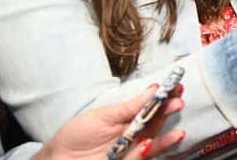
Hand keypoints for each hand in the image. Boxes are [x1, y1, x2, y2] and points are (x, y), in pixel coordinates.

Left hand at [38, 84, 185, 158]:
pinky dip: (156, 147)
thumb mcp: (102, 116)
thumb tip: (152, 89)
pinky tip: (165, 138)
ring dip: (167, 129)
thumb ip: (129, 107)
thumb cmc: (76, 135)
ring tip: (177, 115)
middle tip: (178, 97)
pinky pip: (144, 156)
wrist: (58, 159)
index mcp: (127, 118)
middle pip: (155, 120)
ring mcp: (131, 149)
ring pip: (154, 139)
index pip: (149, 105)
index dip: (163, 96)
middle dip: (168, 107)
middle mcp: (133, 133)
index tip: (175, 84)